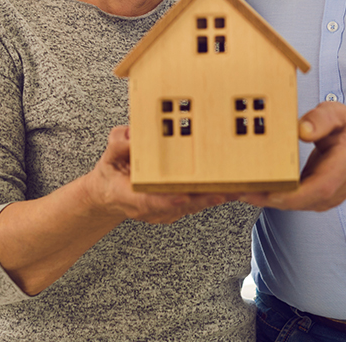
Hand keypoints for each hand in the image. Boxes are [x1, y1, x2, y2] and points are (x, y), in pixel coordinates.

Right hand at [82, 126, 227, 224]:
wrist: (108, 194)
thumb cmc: (111, 173)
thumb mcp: (108, 156)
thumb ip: (118, 144)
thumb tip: (131, 135)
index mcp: (131, 196)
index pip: (150, 201)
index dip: (168, 200)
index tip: (183, 196)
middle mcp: (151, 208)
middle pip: (180, 206)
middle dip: (203, 198)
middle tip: (225, 190)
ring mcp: (164, 211)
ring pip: (193, 206)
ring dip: (214, 197)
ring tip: (236, 188)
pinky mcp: (176, 208)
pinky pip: (196, 204)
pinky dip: (213, 196)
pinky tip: (231, 188)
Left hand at [240, 102, 345, 210]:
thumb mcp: (338, 114)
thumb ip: (322, 119)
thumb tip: (302, 130)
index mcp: (345, 165)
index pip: (321, 187)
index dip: (295, 194)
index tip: (271, 191)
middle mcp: (337, 187)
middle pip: (302, 201)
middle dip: (270, 198)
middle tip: (242, 190)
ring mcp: (326, 196)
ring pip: (295, 205)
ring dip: (267, 200)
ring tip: (240, 189)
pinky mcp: (315, 199)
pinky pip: (293, 201)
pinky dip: (272, 197)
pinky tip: (252, 188)